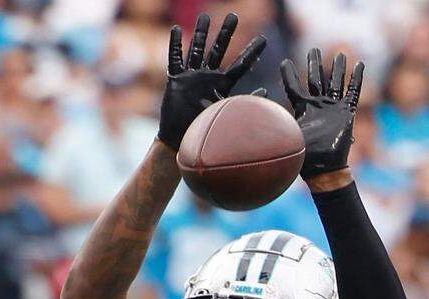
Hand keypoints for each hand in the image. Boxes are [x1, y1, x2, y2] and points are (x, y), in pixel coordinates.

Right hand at [158, 12, 266, 149]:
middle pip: (218, 50)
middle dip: (226, 33)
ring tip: (205, 17)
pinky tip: (176, 30)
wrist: (180, 139)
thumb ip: (245, 101)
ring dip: (201, 33)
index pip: (240, 65)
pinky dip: (175, 45)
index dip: (251, 53)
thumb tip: (266, 92)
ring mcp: (191, 77)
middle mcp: (208, 77)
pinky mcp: (176, 80)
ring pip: (197, 50)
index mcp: (222, 84)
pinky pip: (174, 59)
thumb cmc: (204, 128)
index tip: (264, 39)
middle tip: (233, 16)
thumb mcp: (227, 112)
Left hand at [280, 49, 363, 180]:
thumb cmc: (302, 158)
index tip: (284, 62)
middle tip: (314, 49)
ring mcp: (333, 109)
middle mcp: (317, 106)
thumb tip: (249, 128)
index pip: (295, 88)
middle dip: (315, 65)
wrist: (323, 169)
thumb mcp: (287, 139)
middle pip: (316, 80)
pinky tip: (359, 65)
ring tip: (340, 54)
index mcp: (302, 110)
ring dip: (338, 70)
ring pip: (336, 83)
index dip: (290, 75)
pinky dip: (356, 80)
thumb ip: (274, 130)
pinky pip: (353, 93)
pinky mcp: (346, 113)